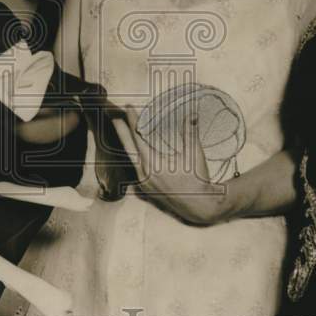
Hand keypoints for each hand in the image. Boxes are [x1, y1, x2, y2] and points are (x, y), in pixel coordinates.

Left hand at [127, 108, 226, 224]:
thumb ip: (190, 132)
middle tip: (115, 117)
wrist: (200, 206)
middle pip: (128, 148)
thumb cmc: (197, 180)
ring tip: (124, 132)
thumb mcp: (194, 155)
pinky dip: (135, 158)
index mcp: (153, 164)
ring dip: (128, 145)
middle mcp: (144, 174)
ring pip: (131, 159)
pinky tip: (137, 153)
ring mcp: (144, 183)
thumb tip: (193, 113)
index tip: (128, 108)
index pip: (138, 137)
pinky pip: (136, 170)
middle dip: (121, 131)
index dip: (133, 120)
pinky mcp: (147, 190)